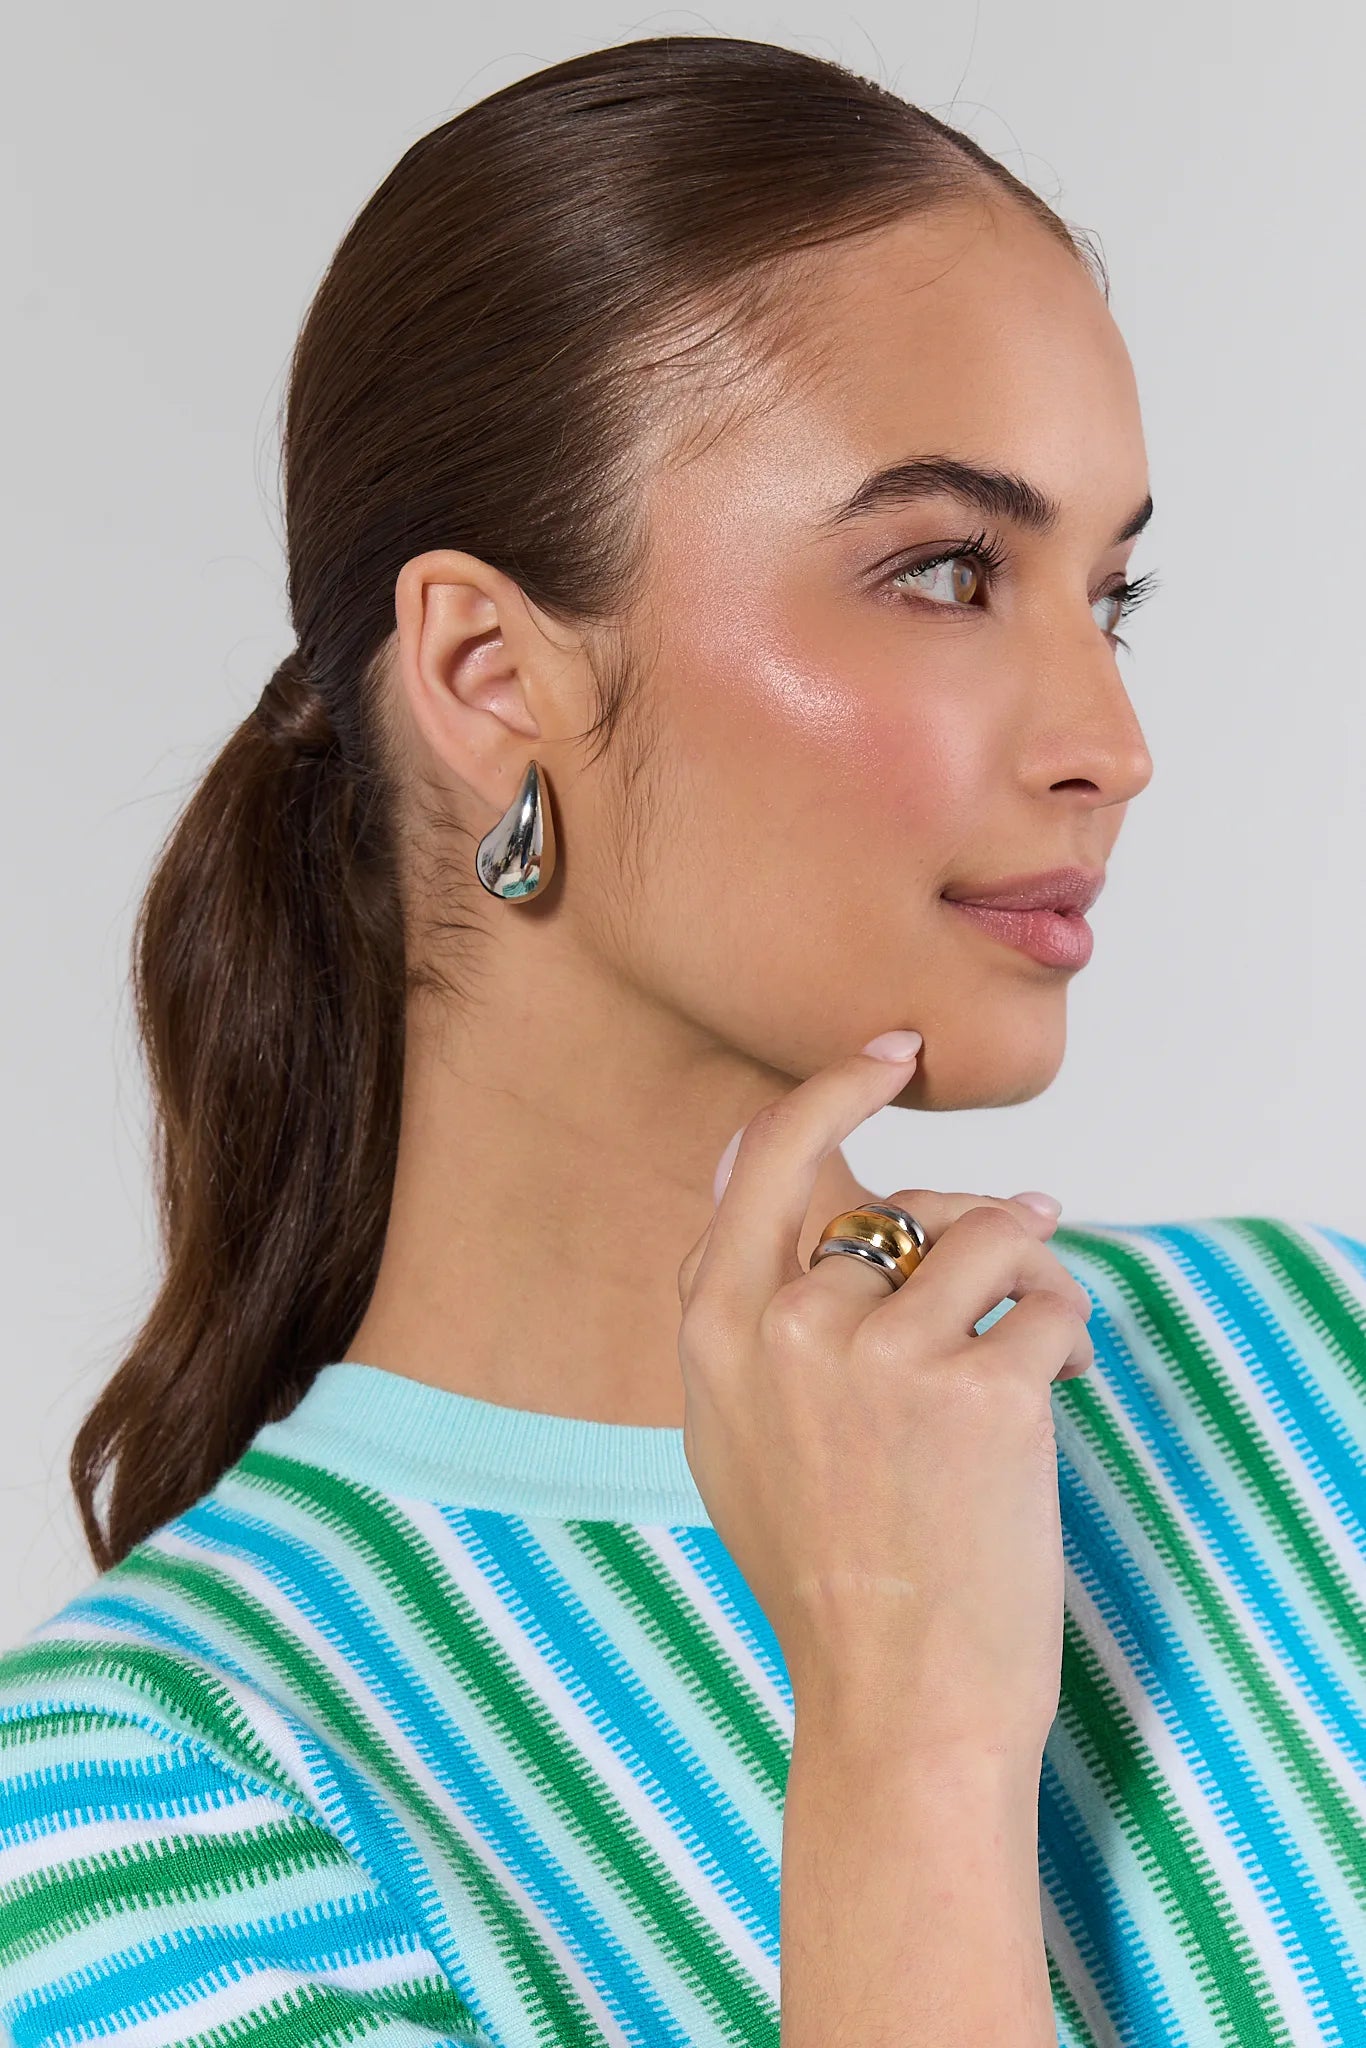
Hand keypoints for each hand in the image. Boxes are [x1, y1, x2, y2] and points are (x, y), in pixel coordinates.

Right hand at [676, 1038, 1093, 1759]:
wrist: (898, 1704)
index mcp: (714, 1331)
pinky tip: (1061, 1383)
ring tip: (1040, 1334)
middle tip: (1015, 1260)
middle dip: (968, 1232)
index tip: (893, 1053)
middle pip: (904, 1207)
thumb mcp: (736, 1432)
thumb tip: (785, 1161)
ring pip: (989, 1234)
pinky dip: (1069, 1333)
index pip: (770, 1157)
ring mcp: (878, 1357)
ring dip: (1032, 1274)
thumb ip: (747, 1304)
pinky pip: (1047, 1301)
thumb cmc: (827, 1572)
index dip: (836, 1092)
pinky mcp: (976, 1392)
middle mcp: (785, 1326)